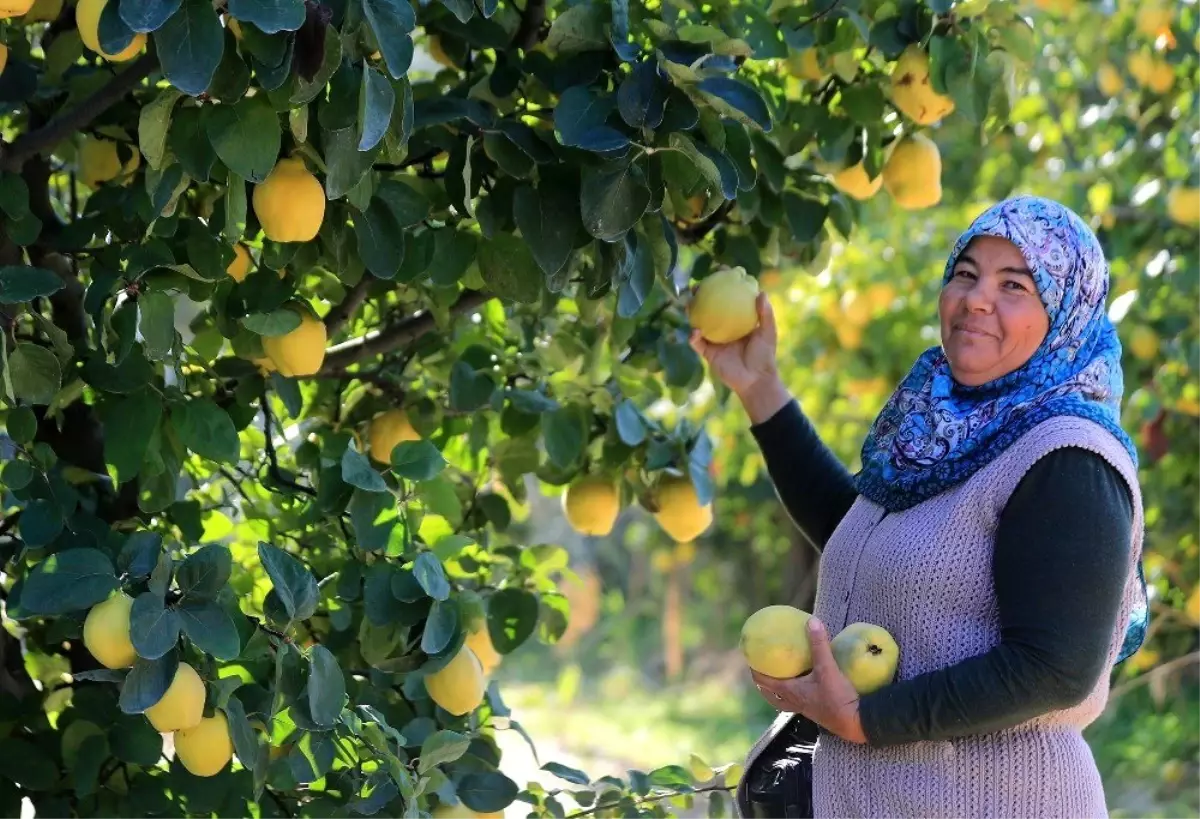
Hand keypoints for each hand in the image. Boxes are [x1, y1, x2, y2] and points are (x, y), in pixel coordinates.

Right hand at [688, 292, 779, 398]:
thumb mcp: (768, 332)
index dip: (722, 284)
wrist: (756, 379)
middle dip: (700, 295)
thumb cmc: (764, 355)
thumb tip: (761, 292)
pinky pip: (697, 343)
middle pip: (708, 307)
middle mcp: (723, 327)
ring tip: (689, 303)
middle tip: (698, 286)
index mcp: (737, 319)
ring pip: (698, 322)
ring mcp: (714, 339)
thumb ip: (765, 314)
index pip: (727, 298)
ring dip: (691, 312)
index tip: (720, 271)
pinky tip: (695, 330)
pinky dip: (694, 336)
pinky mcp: (707, 353)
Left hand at [751, 617, 868, 744]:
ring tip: (778, 678)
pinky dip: (795, 692)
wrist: (855, 722)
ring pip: (783, 700)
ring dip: (776, 690)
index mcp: (790, 691)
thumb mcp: (827, 668)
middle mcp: (794, 702)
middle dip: (762, 682)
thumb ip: (819, 645)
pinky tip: (804, 684)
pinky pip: (798, 701)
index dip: (754, 670)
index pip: (763, 681)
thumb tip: (812, 621)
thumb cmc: (837, 697)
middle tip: (761, 668)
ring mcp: (805, 708)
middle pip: (769, 694)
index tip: (750, 658)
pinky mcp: (817, 711)